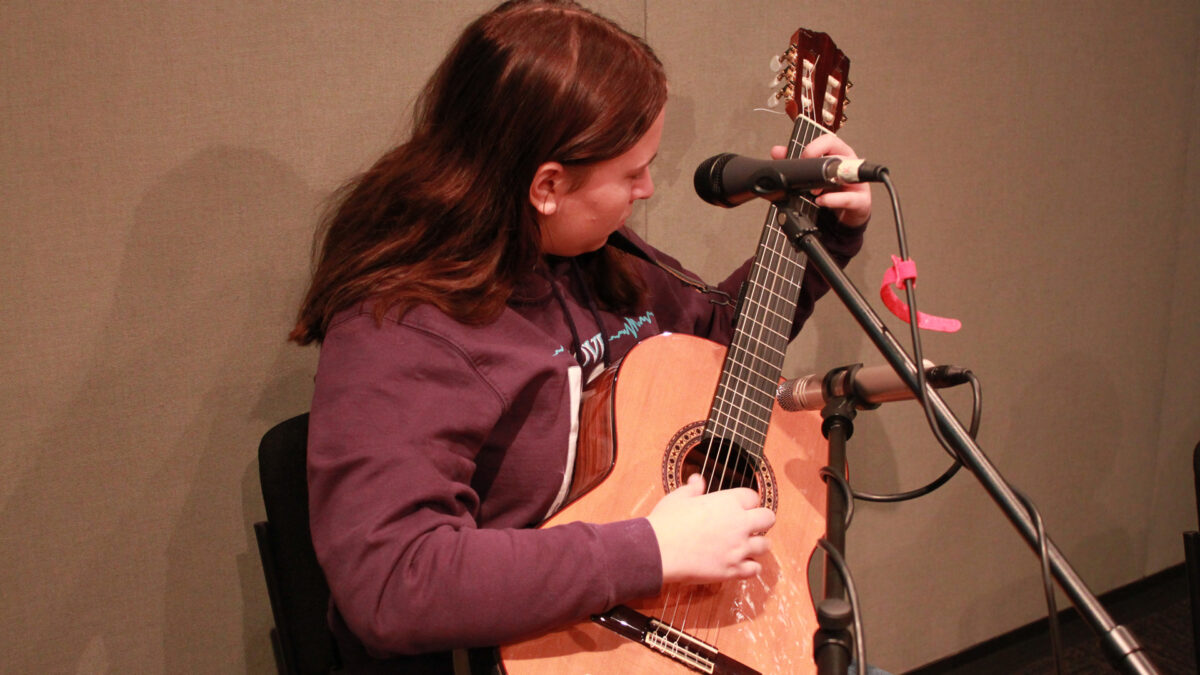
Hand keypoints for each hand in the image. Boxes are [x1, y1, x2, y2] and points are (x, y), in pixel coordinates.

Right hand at [646, 474, 775, 584]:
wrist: (659, 551)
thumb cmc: (667, 521)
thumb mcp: (678, 498)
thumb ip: (693, 488)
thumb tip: (697, 479)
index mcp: (728, 502)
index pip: (753, 496)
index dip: (747, 501)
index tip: (740, 506)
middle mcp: (739, 524)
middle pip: (768, 518)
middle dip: (762, 520)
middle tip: (751, 525)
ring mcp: (738, 548)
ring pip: (765, 545)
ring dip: (757, 544)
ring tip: (746, 545)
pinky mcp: (732, 570)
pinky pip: (755, 569)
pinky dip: (750, 567)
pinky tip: (741, 564)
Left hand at [771, 133, 871, 227]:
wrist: (844, 215)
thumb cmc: (831, 190)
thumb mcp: (812, 175)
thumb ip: (795, 162)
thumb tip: (777, 151)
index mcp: (838, 154)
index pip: (830, 141)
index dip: (815, 147)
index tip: (803, 157)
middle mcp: (849, 165)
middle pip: (838, 156)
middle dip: (819, 166)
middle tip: (806, 176)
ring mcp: (857, 183)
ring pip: (846, 174)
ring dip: (827, 183)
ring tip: (814, 192)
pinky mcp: (860, 200)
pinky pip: (849, 198)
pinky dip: (833, 200)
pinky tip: (822, 201)